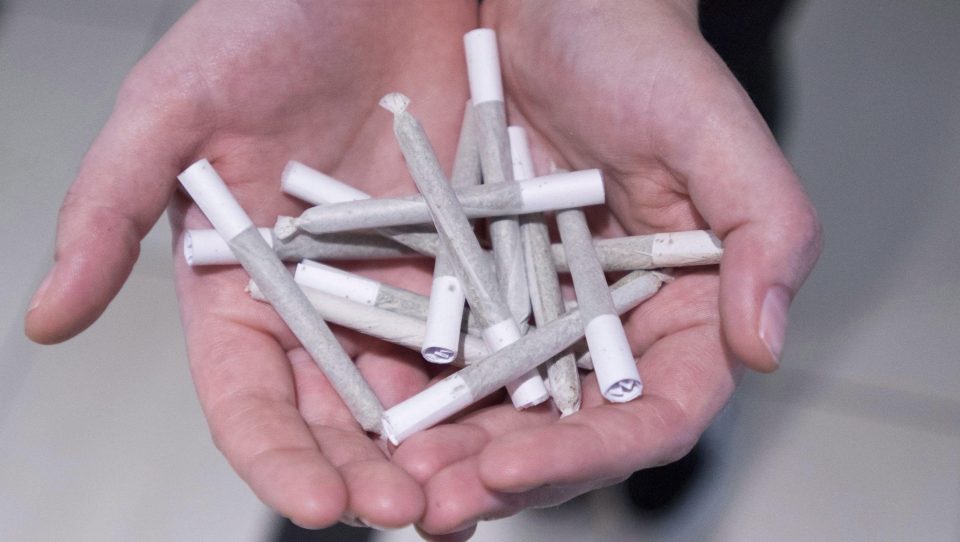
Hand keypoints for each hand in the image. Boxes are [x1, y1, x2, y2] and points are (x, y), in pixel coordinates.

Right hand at [24, 0, 478, 528]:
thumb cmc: (270, 19)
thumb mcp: (175, 106)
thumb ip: (109, 208)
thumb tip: (46, 316)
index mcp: (239, 289)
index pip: (249, 401)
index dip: (278, 459)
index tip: (316, 504)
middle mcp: (319, 302)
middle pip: (340, 415)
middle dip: (369, 474)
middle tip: (408, 515)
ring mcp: (399, 284)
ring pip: (419, 391)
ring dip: (442, 448)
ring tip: (470, 489)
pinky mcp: (467, 257)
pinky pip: (488, 329)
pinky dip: (502, 378)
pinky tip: (525, 415)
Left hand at [392, 0, 821, 536]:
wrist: (553, 7)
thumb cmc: (640, 55)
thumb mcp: (714, 131)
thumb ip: (764, 232)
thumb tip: (763, 344)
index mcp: (680, 310)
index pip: (655, 413)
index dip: (593, 454)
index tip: (518, 468)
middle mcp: (607, 327)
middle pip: (567, 433)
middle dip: (506, 478)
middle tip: (439, 507)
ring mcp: (534, 314)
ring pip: (498, 411)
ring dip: (450, 455)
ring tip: (395, 483)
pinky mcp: (473, 288)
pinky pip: (443, 350)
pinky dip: (412, 389)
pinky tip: (369, 415)